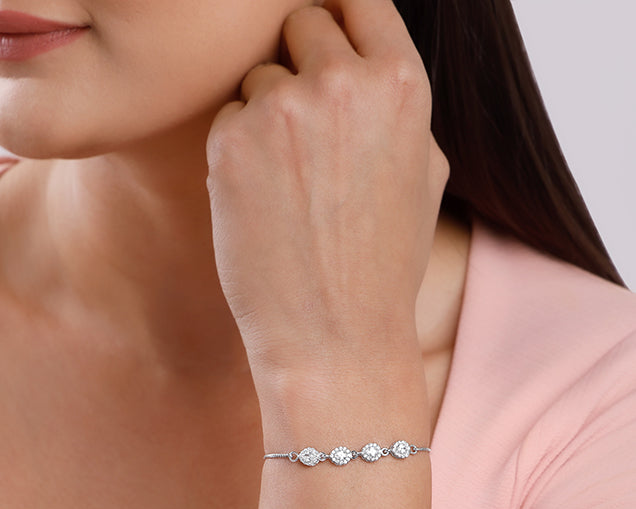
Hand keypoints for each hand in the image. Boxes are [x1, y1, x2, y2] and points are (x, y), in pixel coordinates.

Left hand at [206, 0, 448, 385]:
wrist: (335, 335)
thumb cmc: (382, 263)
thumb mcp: (424, 176)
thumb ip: (396, 105)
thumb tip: (366, 58)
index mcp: (402, 84)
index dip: (339, 16)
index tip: (325, 40)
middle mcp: (342, 82)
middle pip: (300, 22)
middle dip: (300, 64)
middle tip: (306, 130)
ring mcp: (282, 109)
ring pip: (258, 76)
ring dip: (267, 115)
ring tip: (291, 186)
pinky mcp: (231, 142)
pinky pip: (226, 118)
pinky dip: (238, 150)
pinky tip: (263, 202)